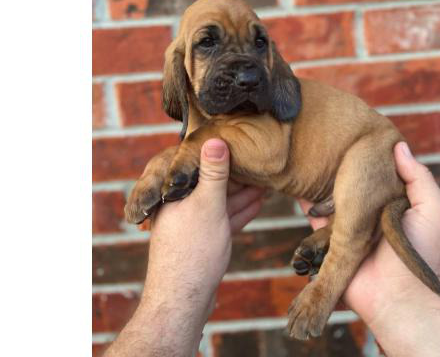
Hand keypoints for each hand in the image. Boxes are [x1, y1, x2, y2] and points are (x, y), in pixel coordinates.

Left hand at [106, 139, 263, 356]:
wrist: (183, 300)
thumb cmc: (192, 251)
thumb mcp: (207, 205)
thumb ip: (213, 173)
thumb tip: (214, 139)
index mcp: (174, 192)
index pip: (197, 164)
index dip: (221, 154)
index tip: (243, 145)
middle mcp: (178, 205)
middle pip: (210, 183)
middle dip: (237, 176)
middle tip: (261, 166)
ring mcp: (190, 224)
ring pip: (219, 202)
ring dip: (241, 195)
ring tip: (266, 185)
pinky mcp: (200, 241)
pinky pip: (221, 220)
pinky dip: (238, 213)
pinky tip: (257, 205)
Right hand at [299, 142, 439, 356]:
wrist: (406, 298)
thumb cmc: (427, 253)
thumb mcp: (433, 209)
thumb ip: (418, 177)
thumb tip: (399, 145)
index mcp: (395, 204)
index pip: (378, 174)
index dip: (366, 155)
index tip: (353, 134)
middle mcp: (371, 214)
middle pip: (351, 185)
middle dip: (339, 166)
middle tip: (327, 142)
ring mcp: (351, 229)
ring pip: (331, 199)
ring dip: (320, 182)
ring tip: (309, 157)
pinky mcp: (334, 244)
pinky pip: (316, 222)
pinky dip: (307, 205)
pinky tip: (299, 185)